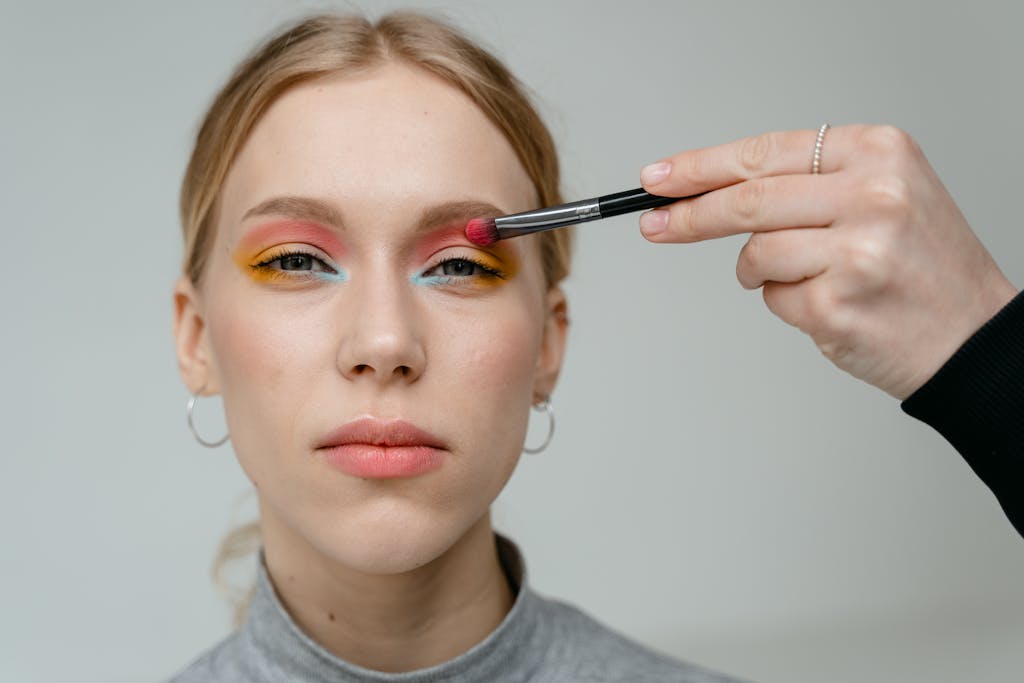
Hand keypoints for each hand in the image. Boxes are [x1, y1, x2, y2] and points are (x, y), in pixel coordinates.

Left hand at [638, 125, 1017, 398]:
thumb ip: (806, 184)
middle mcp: (872, 195)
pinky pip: (773, 299)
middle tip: (654, 225)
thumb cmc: (922, 266)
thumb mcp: (883, 194)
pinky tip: (833, 304)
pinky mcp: (837, 306)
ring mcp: (855, 252)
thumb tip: (708, 189)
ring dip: (759, 272)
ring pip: (755, 254)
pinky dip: (787, 303)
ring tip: (810, 278)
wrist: (973, 338)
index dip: (701, 167)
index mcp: (879, 153)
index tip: (659, 179)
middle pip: (746, 200)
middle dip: (689, 216)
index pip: (765, 153)